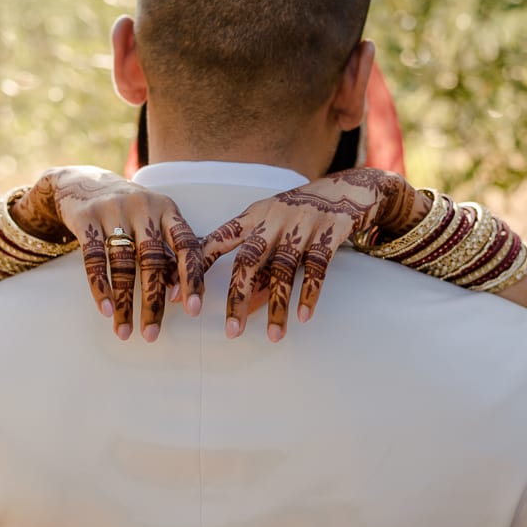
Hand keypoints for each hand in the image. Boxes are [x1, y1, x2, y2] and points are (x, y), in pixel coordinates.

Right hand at [11, 166, 203, 341]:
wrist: (81, 181)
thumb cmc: (127, 211)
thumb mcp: (153, 221)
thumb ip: (166, 251)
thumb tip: (180, 294)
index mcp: (167, 209)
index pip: (186, 245)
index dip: (192, 278)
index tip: (194, 309)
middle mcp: (143, 207)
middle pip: (152, 261)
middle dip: (153, 302)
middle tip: (152, 334)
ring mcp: (113, 210)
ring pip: (122, 265)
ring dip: (124, 302)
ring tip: (124, 331)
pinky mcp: (86, 218)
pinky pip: (94, 258)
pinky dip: (100, 286)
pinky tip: (105, 309)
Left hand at [201, 169, 420, 341]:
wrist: (345, 190)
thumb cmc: (297, 218)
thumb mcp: (270, 230)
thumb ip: (257, 266)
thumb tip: (242, 309)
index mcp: (251, 218)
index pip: (217, 241)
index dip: (198, 269)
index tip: (182, 297)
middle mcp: (272, 220)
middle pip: (248, 260)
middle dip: (238, 297)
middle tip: (232, 330)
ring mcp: (301, 225)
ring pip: (283, 270)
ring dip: (277, 306)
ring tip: (273, 336)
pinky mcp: (329, 232)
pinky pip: (318, 267)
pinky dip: (309, 292)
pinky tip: (303, 316)